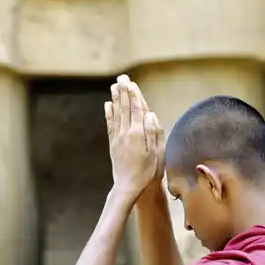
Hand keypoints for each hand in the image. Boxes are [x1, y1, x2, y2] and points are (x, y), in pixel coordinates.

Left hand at [104, 75, 161, 200]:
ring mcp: (117, 138)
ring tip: (114, 86)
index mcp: (138, 134)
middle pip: (125, 108)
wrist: (128, 186)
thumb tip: (150, 113)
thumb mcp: (156, 154)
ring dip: (116, 99)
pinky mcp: (112, 144)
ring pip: (116, 114)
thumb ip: (153, 132)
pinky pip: (110, 125)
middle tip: (121, 78)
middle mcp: (125, 133)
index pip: (137, 110)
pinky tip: (107, 105)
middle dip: (124, 92)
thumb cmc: (147, 172)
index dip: (134, 95)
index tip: (132, 83)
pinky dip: (109, 114)